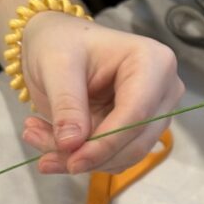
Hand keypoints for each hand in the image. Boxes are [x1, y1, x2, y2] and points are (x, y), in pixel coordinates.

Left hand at [19, 13, 184, 174]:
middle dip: (91, 156)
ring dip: (83, 159)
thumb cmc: (60, 41)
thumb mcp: (55, 64)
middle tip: (45, 159)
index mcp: (153, 62)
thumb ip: (66, 104)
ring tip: (39, 138)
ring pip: (127, 155)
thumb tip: (72, 145)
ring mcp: (155, 113)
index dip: (105, 143)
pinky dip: (85, 158)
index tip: (72, 162)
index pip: (136, 114)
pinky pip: (117, 158)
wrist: (58, 43)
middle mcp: (164, 90)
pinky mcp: (140, 131)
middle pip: (136, 141)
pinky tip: (53, 140)